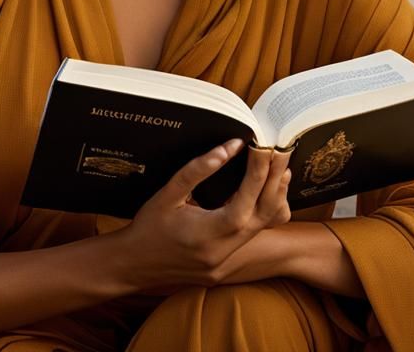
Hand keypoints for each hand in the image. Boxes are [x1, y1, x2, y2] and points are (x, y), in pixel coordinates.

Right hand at [112, 140, 291, 291]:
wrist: (132, 264)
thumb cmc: (148, 226)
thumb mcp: (168, 193)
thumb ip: (198, 170)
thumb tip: (229, 147)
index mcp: (207, 234)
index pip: (245, 202)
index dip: (258, 173)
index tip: (263, 148)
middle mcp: (222, 252)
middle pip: (263, 217)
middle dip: (274, 182)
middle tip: (280, 153)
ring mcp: (225, 263)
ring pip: (262, 229)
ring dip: (271, 197)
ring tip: (278, 169)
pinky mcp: (224, 266)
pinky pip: (251, 237)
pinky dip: (259, 213)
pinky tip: (261, 193)